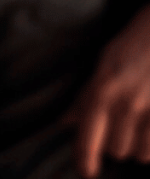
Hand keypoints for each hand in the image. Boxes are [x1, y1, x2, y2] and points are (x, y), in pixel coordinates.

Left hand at [68, 4, 149, 176]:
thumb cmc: (138, 42)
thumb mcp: (105, 62)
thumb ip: (87, 95)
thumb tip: (67, 122)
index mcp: (103, 89)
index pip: (88, 136)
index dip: (85, 159)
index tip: (86, 172)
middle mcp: (128, 104)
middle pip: (117, 150)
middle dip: (118, 143)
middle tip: (123, 126)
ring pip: (142, 154)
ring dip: (141, 146)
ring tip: (143, 124)